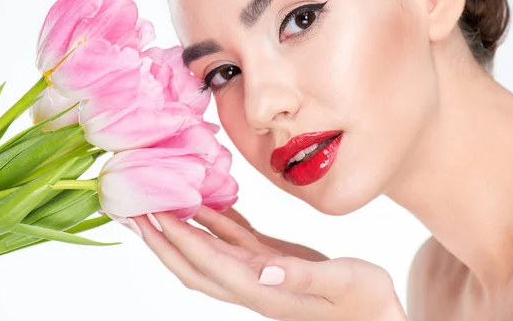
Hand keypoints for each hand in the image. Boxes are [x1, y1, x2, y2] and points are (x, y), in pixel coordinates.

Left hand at [128, 206, 406, 320]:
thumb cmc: (365, 302)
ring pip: (208, 250)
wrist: (376, 315)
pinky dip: (215, 222)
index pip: (208, 262)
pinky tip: (206, 204)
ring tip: (159, 203)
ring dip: (182, 229)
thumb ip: (302, 276)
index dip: (178, 238)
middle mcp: (251, 282)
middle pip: (193, 263)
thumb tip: (265, 271)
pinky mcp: (269, 261)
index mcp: (263, 289)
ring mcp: (258, 272)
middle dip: (162, 239)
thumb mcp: (341, 284)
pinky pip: (234, 239)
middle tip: (136, 210)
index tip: (153, 212)